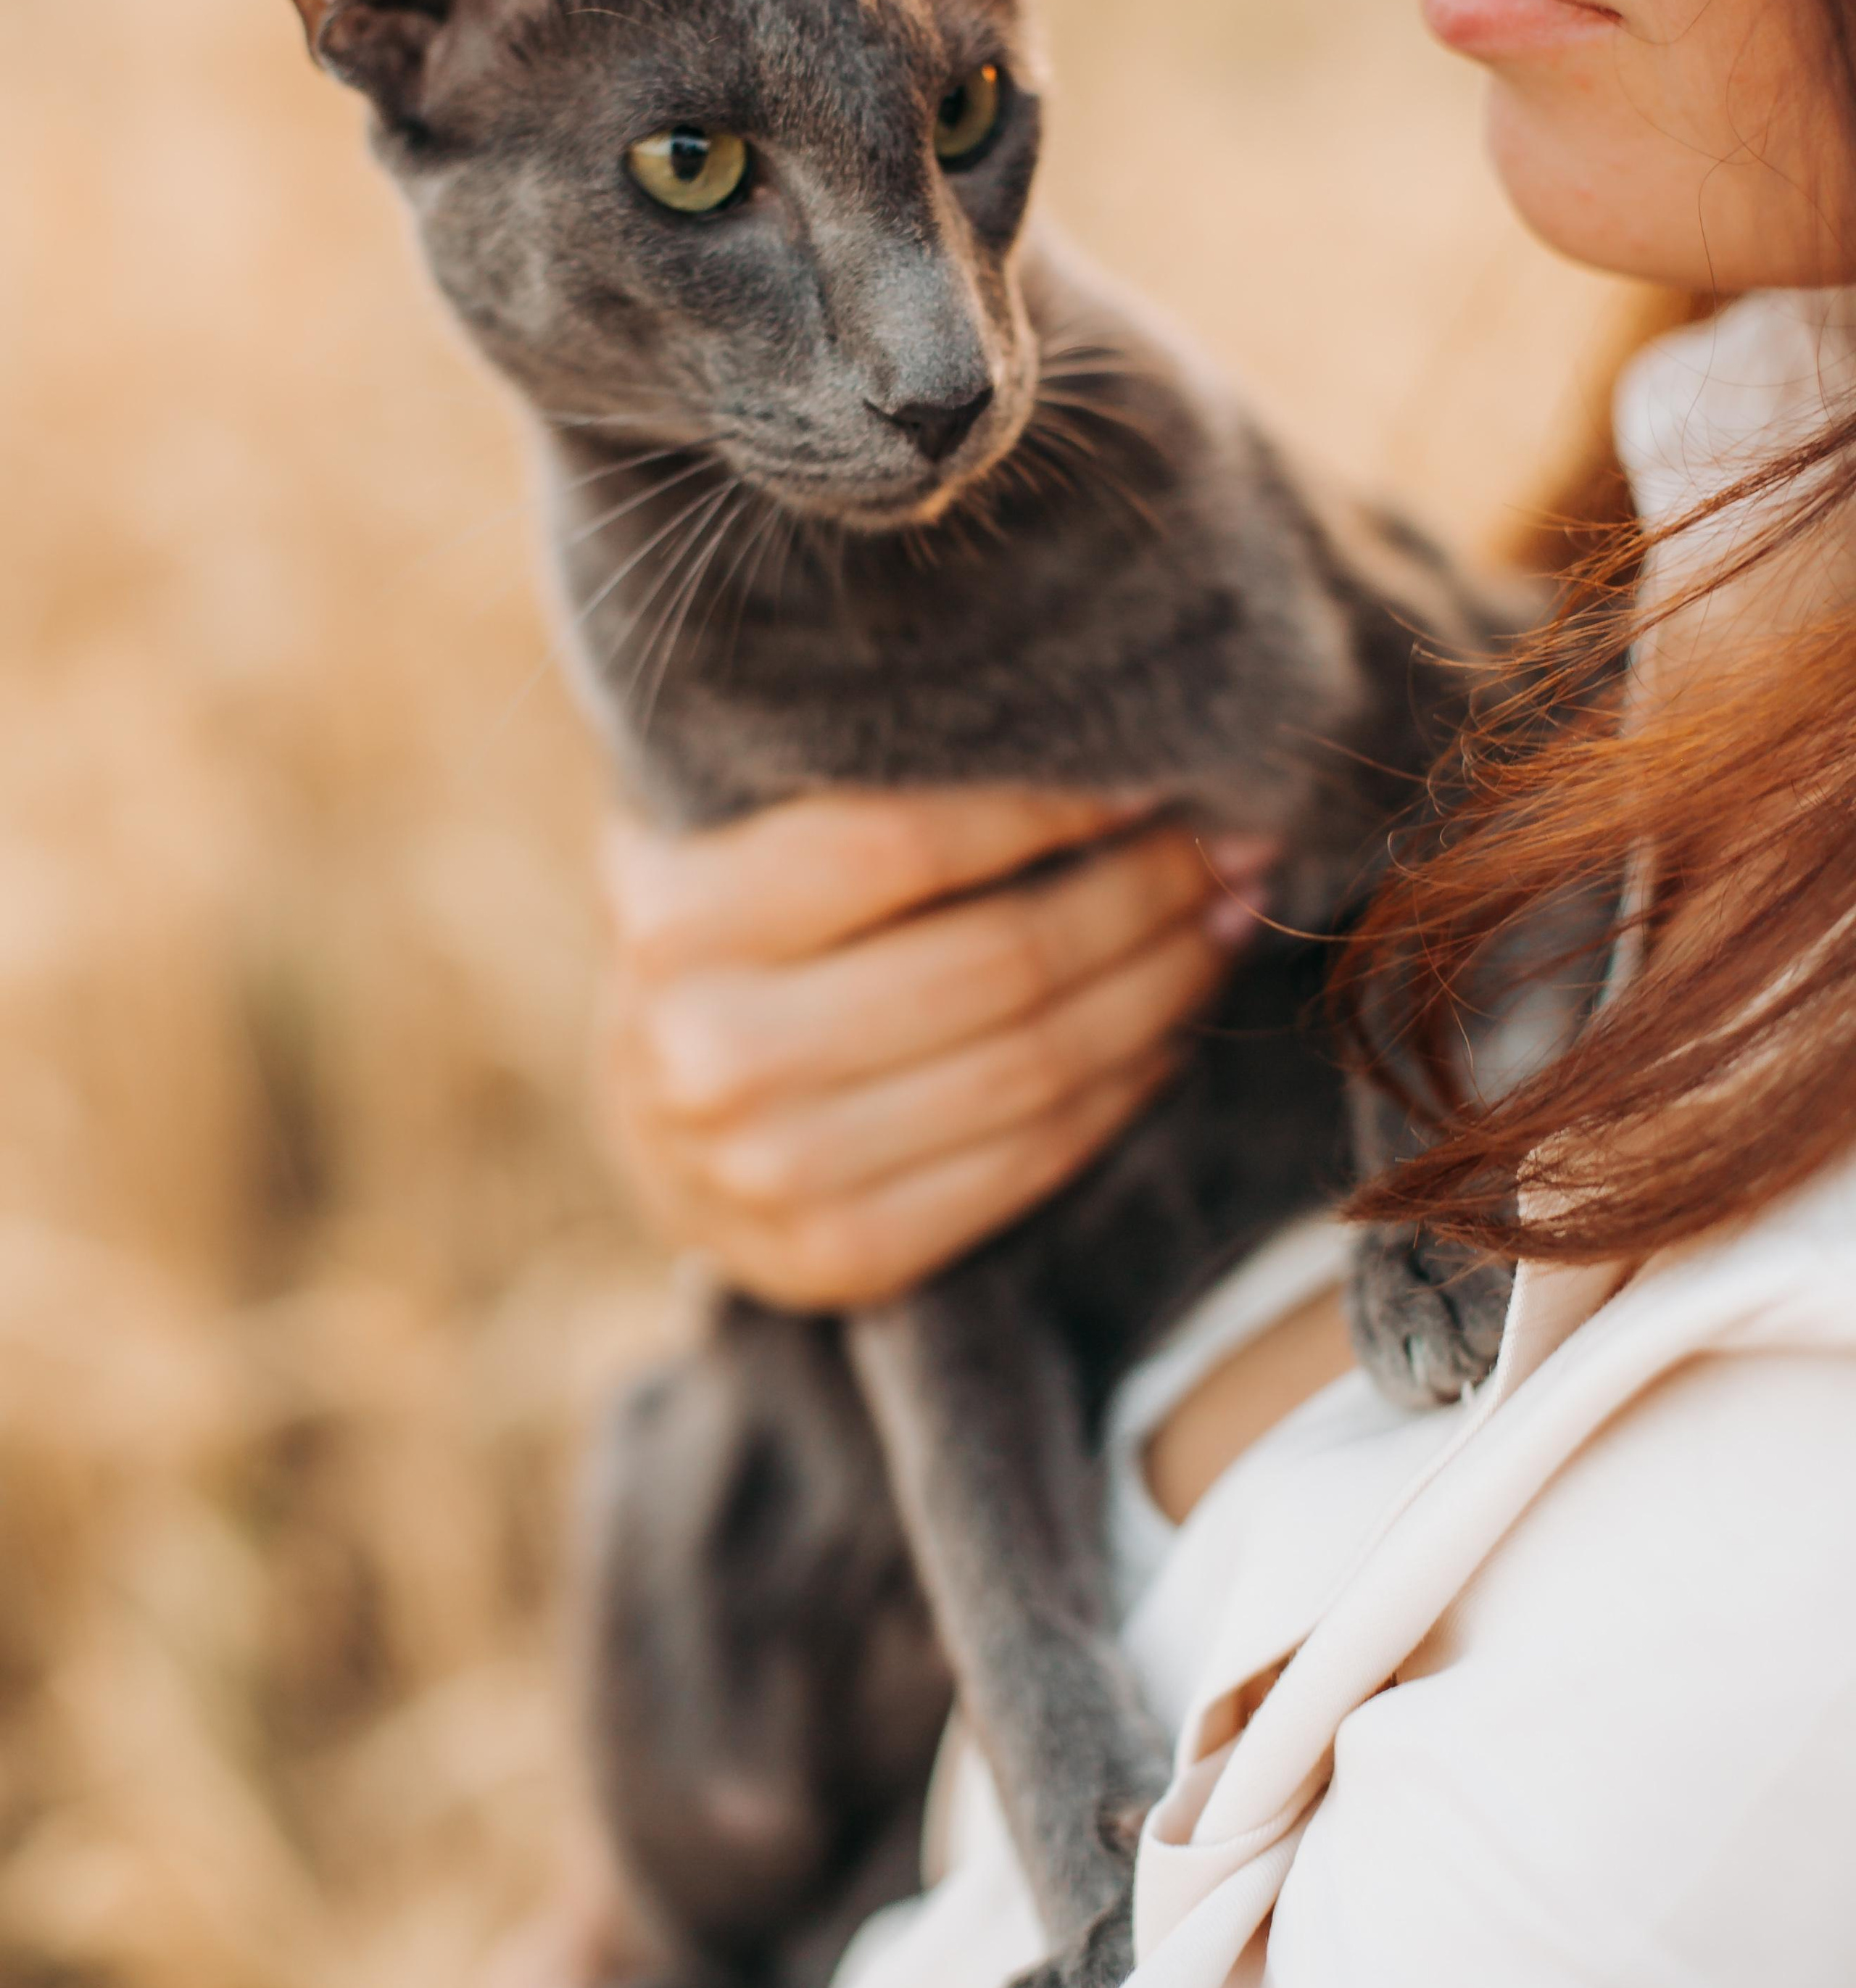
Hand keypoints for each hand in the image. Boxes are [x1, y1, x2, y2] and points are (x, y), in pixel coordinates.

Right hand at [595, 787, 1274, 1311]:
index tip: (1155, 771)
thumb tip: (1092, 729)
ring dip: (1163, 987)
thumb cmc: (734, 939)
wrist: (653, 1119)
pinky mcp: (840, 1258)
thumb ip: (861, 781)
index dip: (1055, 804)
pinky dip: (1126, 1087)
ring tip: (1223, 923)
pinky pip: (1034, 1160)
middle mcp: (706, 1051)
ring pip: (1036, 1067)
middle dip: (1145, 894)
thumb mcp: (746, 835)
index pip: (906, 842)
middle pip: (998, 961)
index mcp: (673, 914)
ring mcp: (768, 1173)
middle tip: (1233, 845)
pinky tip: (1168, 1028)